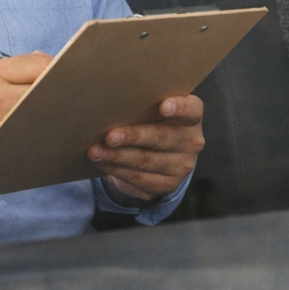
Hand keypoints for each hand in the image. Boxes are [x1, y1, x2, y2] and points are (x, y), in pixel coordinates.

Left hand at [89, 94, 204, 201]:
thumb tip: (110, 104)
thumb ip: (144, 105)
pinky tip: (102, 163)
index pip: (191, 110)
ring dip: (117, 156)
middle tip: (110, 136)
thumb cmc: (154, 122)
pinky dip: (117, 170)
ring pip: (146, 160)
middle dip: (133, 137)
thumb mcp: (155, 111)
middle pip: (161, 137)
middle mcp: (192, 141)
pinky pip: (139, 178)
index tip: (163, 106)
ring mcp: (182, 166)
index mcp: (192, 117)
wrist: (162, 155)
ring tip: (95, 151)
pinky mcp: (168, 185)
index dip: (179, 108)